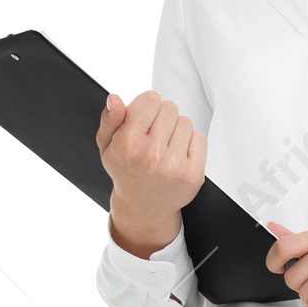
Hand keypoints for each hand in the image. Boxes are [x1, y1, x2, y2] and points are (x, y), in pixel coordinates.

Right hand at [97, 89, 206, 256]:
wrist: (143, 207)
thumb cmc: (126, 171)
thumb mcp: (107, 145)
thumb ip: (110, 119)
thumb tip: (114, 99)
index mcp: (128, 144)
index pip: (151, 99)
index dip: (147, 107)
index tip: (143, 120)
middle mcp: (151, 156)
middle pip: (170, 108)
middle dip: (162, 118)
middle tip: (153, 137)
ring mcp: (174, 167)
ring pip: (185, 122)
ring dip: (176, 131)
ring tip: (165, 147)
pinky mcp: (193, 175)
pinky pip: (200, 138)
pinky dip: (191, 143)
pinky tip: (178, 155)